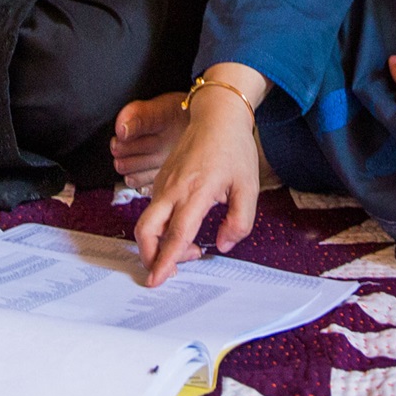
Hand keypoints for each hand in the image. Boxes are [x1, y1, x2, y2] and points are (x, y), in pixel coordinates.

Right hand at [135, 81, 260, 286]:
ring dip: (159, 244)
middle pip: (146, 230)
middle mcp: (173, 189)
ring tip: (189, 248)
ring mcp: (163, 184)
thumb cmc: (233, 149)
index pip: (176, 233)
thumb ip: (239, 221)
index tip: (157, 279)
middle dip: (149, 256)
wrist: (216, 117)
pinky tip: (183, 229)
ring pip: (147, 222)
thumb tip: (223, 244)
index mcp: (196, 191)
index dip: (166, 259)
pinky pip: (152, 211)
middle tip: (168, 270)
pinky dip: (160, 229)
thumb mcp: (249, 187)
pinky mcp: (161, 181)